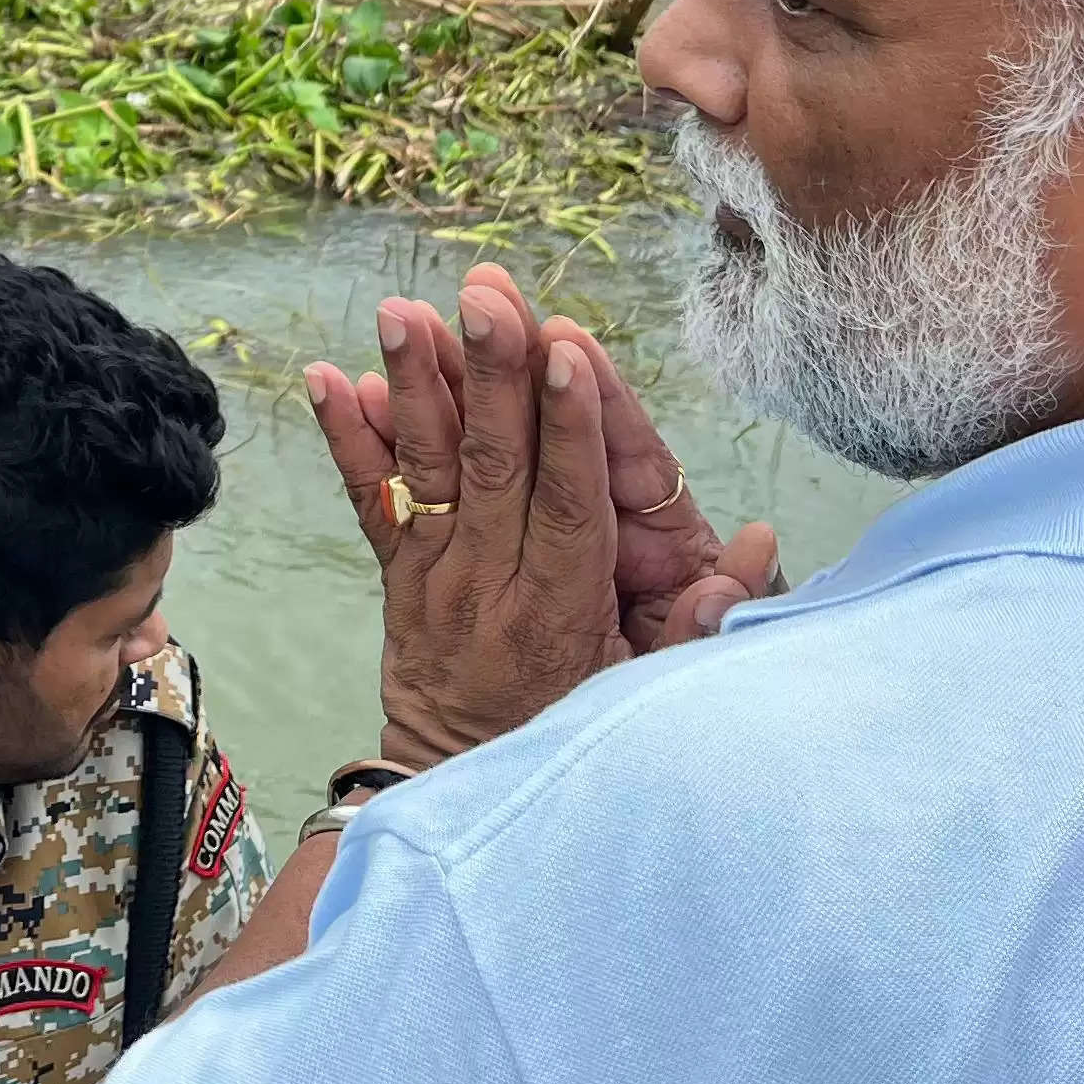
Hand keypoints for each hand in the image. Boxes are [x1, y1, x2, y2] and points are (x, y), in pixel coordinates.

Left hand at [304, 268, 777, 768]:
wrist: (461, 787)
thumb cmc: (570, 732)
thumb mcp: (645, 697)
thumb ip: (696, 624)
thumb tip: (757, 547)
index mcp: (560, 609)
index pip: (567, 502)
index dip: (569, 426)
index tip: (565, 349)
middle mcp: (491, 581)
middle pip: (496, 465)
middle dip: (493, 373)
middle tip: (487, 297)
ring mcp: (435, 574)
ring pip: (428, 468)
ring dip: (414, 383)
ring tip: (400, 310)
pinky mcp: (399, 573)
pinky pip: (370, 499)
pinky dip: (347, 438)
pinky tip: (327, 378)